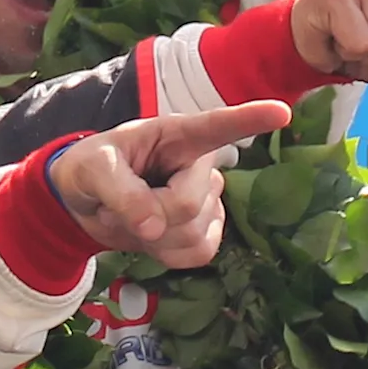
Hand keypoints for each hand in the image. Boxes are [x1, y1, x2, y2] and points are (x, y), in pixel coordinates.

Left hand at [44, 99, 292, 269]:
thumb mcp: (92, 168)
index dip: (250, 119)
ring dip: (154, 238)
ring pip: (196, 234)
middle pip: (190, 203)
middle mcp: (199, 165)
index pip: (217, 126)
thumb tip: (154, 227)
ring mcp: (205, 199)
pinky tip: (153, 237)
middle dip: (148, 214)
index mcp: (176, 135)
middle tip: (117, 204)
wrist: (86, 204)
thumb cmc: (91, 168)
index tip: (281, 113)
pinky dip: (168, 255)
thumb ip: (121, 191)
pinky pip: (200, 254)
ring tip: (133, 217)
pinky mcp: (204, 231)